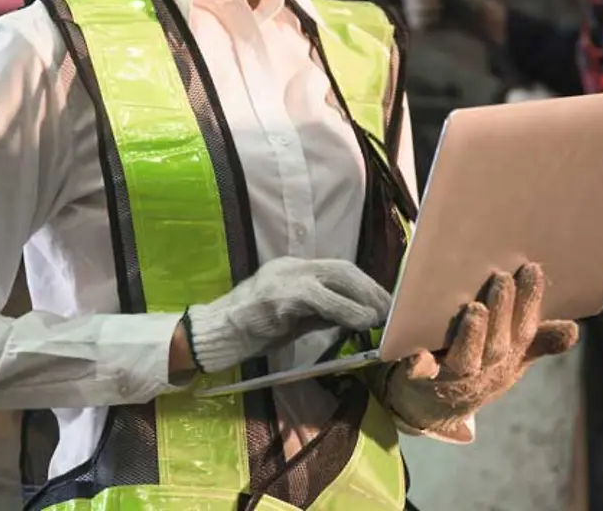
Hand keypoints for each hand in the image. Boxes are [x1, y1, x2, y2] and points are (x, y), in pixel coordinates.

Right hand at [184, 257, 390, 374]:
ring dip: (362, 299)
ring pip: (333, 280)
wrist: (213, 336)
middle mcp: (291, 267)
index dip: (365, 285)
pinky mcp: (277, 298)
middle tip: (389, 311)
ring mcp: (283, 280)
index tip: (384, 302)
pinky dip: (344, 309)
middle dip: (369, 289)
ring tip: (379, 318)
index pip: (338, 269)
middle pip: (341, 269)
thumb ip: (321, 313)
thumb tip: (358, 318)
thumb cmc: (252, 331)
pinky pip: (318, 299)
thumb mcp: (292, 318)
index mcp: (293, 269)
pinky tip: (359, 322)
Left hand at [379, 263, 577, 440]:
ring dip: (472, 336)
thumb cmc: (477, 370)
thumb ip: (538, 341)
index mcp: (507, 361)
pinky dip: (419, 365)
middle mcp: (482, 371)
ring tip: (475, 309)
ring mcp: (450, 378)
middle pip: (496, 345)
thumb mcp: (511, 358)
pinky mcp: (418, 380)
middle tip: (502, 279)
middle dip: (502, 313)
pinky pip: (419, 374)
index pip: (523, 332)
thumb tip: (574, 331)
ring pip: (465, 360)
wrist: (431, 407)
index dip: (530, 302)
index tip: (532, 269)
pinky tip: (419, 355)